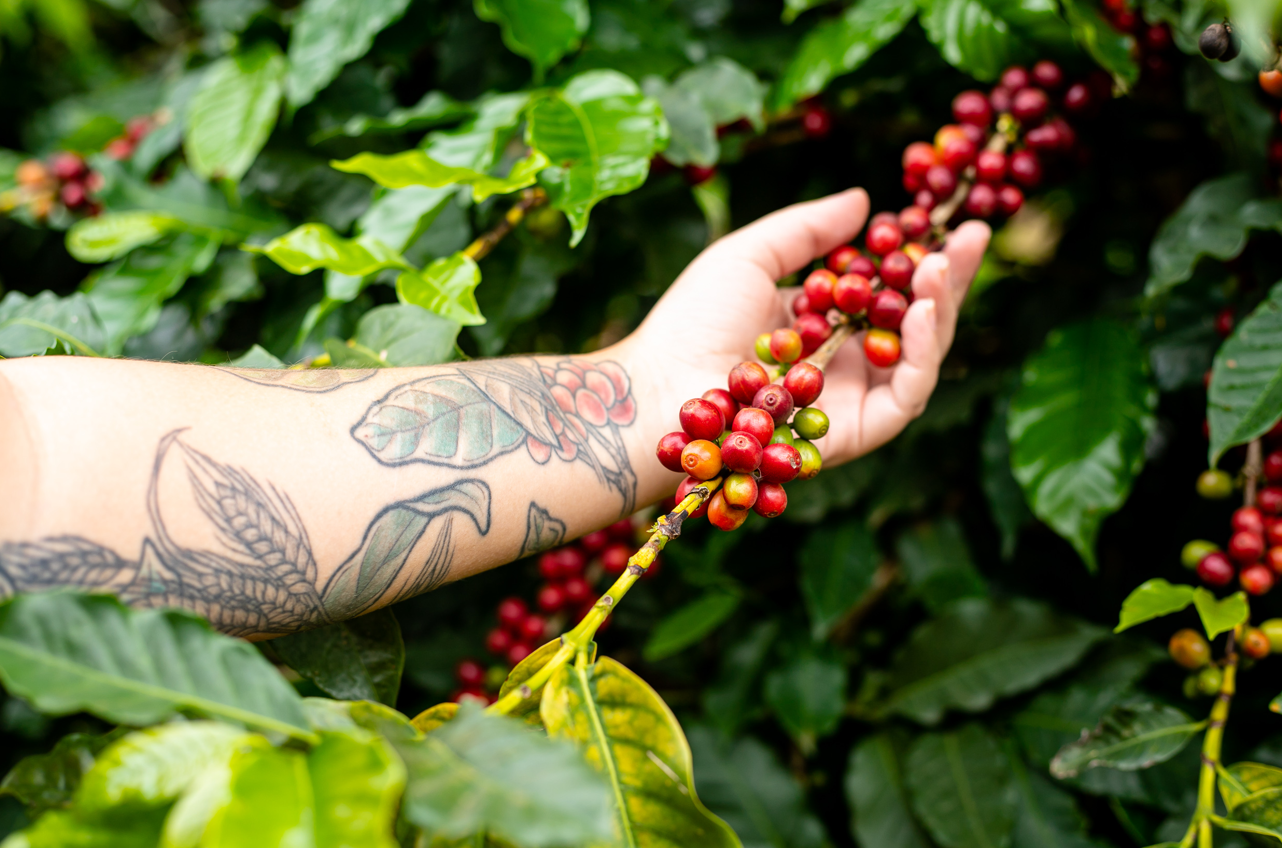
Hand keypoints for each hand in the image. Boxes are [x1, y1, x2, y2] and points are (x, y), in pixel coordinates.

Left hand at [624, 187, 990, 466]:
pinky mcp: (851, 435)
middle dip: (948, 279)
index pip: (886, 290)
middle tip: (974, 234)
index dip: (921, 257)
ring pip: (917, 359)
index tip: (949, 222)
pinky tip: (918, 312)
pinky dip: (920, 356)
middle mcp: (839, 365)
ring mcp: (849, 401)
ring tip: (939, 267)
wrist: (660, 386)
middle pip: (914, 324)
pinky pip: (904, 397)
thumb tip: (864, 200)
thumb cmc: (691, 321)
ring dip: (939, 311)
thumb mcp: (751, 255)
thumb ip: (808, 229)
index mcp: (818, 325)